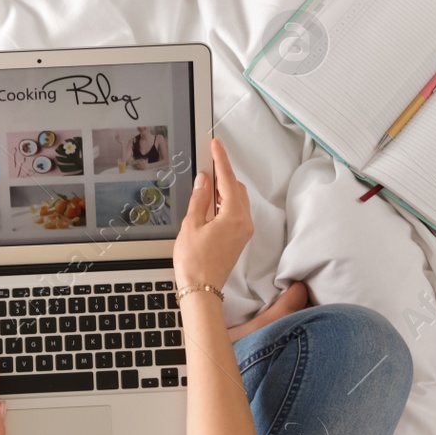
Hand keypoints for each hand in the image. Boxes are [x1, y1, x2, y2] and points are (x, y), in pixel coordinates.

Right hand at [172, 137, 252, 290]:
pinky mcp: (239, 238)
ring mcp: (244, 231)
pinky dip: (225, 202)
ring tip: (204, 184)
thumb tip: (204, 180)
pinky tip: (210, 203)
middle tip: (206, 163)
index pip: (227, 180)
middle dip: (222, 174)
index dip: (220, 159)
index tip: (216, 144)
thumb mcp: (191, 225)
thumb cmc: (194, 262)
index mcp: (233, 217)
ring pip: (237, 200)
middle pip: (235, 188)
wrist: (201, 289)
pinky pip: (236, 212)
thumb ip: (199, 198)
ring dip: (223, 189)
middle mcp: (244, 222)